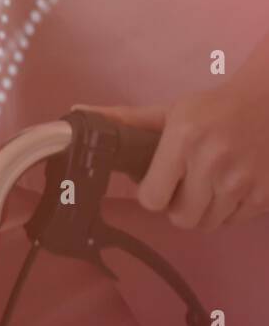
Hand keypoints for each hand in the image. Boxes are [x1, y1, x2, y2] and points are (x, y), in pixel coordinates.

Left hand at [74, 76, 268, 231]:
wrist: (268, 101)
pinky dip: (228, 212)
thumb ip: (124, 120)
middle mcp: (213, 161)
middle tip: (182, 188)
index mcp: (183, 139)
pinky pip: (235, 222)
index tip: (156, 184)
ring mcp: (242, 180)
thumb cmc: (211, 109)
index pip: (152, 198)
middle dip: (176, 207)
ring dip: (202, 212)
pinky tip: (227, 189)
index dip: (151, 194)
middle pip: (180, 217)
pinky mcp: (265, 194)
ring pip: (207, 224)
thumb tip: (76, 114)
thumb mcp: (167, 112)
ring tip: (205, 188)